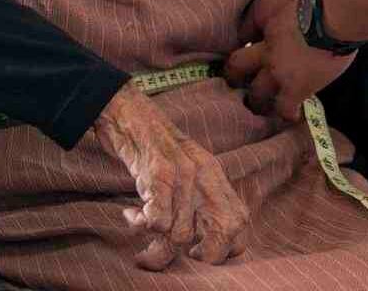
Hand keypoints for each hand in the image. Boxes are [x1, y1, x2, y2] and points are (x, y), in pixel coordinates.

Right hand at [94, 84, 248, 270]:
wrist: (127, 112)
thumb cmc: (154, 147)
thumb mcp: (188, 167)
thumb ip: (201, 196)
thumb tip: (204, 240)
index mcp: (215, 175)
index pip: (239, 222)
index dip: (226, 246)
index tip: (200, 251)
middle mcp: (205, 176)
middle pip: (223, 233)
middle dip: (202, 255)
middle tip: (178, 253)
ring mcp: (184, 175)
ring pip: (182, 235)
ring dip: (157, 240)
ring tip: (142, 224)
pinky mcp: (158, 174)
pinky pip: (157, 221)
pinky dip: (140, 224)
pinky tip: (131, 215)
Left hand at [223, 0, 356, 121]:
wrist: (338, 11)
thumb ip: (275, 2)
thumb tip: (268, 13)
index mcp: (266, 20)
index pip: (244, 35)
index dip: (243, 45)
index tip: (242, 52)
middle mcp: (266, 48)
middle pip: (237, 66)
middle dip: (235, 76)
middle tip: (234, 83)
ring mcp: (278, 70)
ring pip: (257, 92)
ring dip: (257, 100)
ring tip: (258, 107)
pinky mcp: (296, 87)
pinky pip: (284, 107)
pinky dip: (286, 113)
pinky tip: (290, 117)